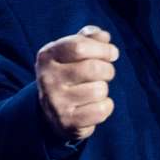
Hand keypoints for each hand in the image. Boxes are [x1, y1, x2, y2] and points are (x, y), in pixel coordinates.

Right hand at [35, 25, 119, 142]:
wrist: (52, 110)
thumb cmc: (69, 72)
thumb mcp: (72, 51)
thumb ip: (89, 38)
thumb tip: (104, 37)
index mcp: (47, 56)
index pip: (79, 46)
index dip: (102, 49)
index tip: (112, 53)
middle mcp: (47, 79)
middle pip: (93, 68)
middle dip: (108, 70)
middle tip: (105, 73)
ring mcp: (56, 102)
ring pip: (99, 90)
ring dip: (104, 89)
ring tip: (94, 90)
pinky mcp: (67, 122)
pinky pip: (102, 110)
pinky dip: (105, 106)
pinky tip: (94, 105)